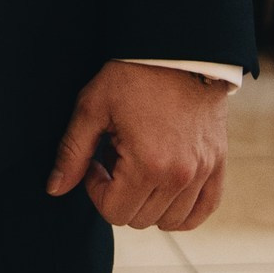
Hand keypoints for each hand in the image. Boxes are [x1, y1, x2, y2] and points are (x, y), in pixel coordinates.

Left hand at [47, 61, 230, 228]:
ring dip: (148, 201)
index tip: (96, 160)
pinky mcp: (219, 166)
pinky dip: (182, 210)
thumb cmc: (131, 76)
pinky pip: (202, 212)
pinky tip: (164, 187)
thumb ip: (72, 152)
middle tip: (116, 157)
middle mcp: (181, 177)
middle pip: (140, 219)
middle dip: (120, 193)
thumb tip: (54, 189)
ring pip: (170, 221)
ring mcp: (204, 173)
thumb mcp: (92, 108)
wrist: (178, 51)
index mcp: (148, 165)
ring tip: (139, 164)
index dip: (96, 189)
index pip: (114, 212)